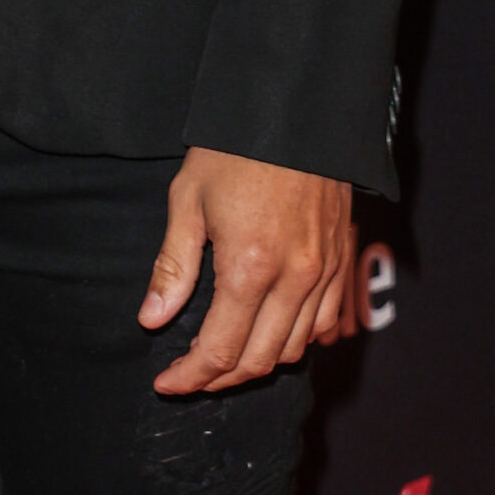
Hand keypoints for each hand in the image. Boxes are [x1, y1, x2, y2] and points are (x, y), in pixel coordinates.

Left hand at [140, 147, 350, 394]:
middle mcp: (294, 279)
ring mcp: (324, 273)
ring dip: (257, 362)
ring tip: (223, 356)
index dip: (190, 376)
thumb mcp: (187, 198)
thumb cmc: (234, 149)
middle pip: (259, 361)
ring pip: (293, 349)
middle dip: (219, 379)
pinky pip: (324, 323)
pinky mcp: (342, 261)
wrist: (295, 111)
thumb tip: (151, 319)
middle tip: (189, 375)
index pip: (220, 350)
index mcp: (249, 266)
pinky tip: (269, 330)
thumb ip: (172, 266)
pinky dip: (296, 339)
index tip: (167, 384)